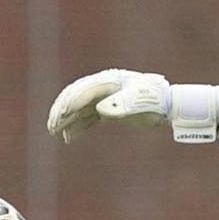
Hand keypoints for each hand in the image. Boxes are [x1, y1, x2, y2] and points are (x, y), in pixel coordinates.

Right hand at [45, 69, 171, 142]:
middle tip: (52, 126)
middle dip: (62, 110)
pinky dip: (77, 127)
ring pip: (79, 108)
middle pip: (75, 97)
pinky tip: (69, 138)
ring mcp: (103, 98)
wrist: (167, 105)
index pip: (85, 91)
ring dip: (66, 120)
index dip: (72, 102)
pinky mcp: (106, 109)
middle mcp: (103, 88)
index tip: (62, 115)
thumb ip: (121, 105)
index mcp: (109, 81)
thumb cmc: (155, 101)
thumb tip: (100, 110)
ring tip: (54, 132)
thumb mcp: (140, 103)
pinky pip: (87, 117)